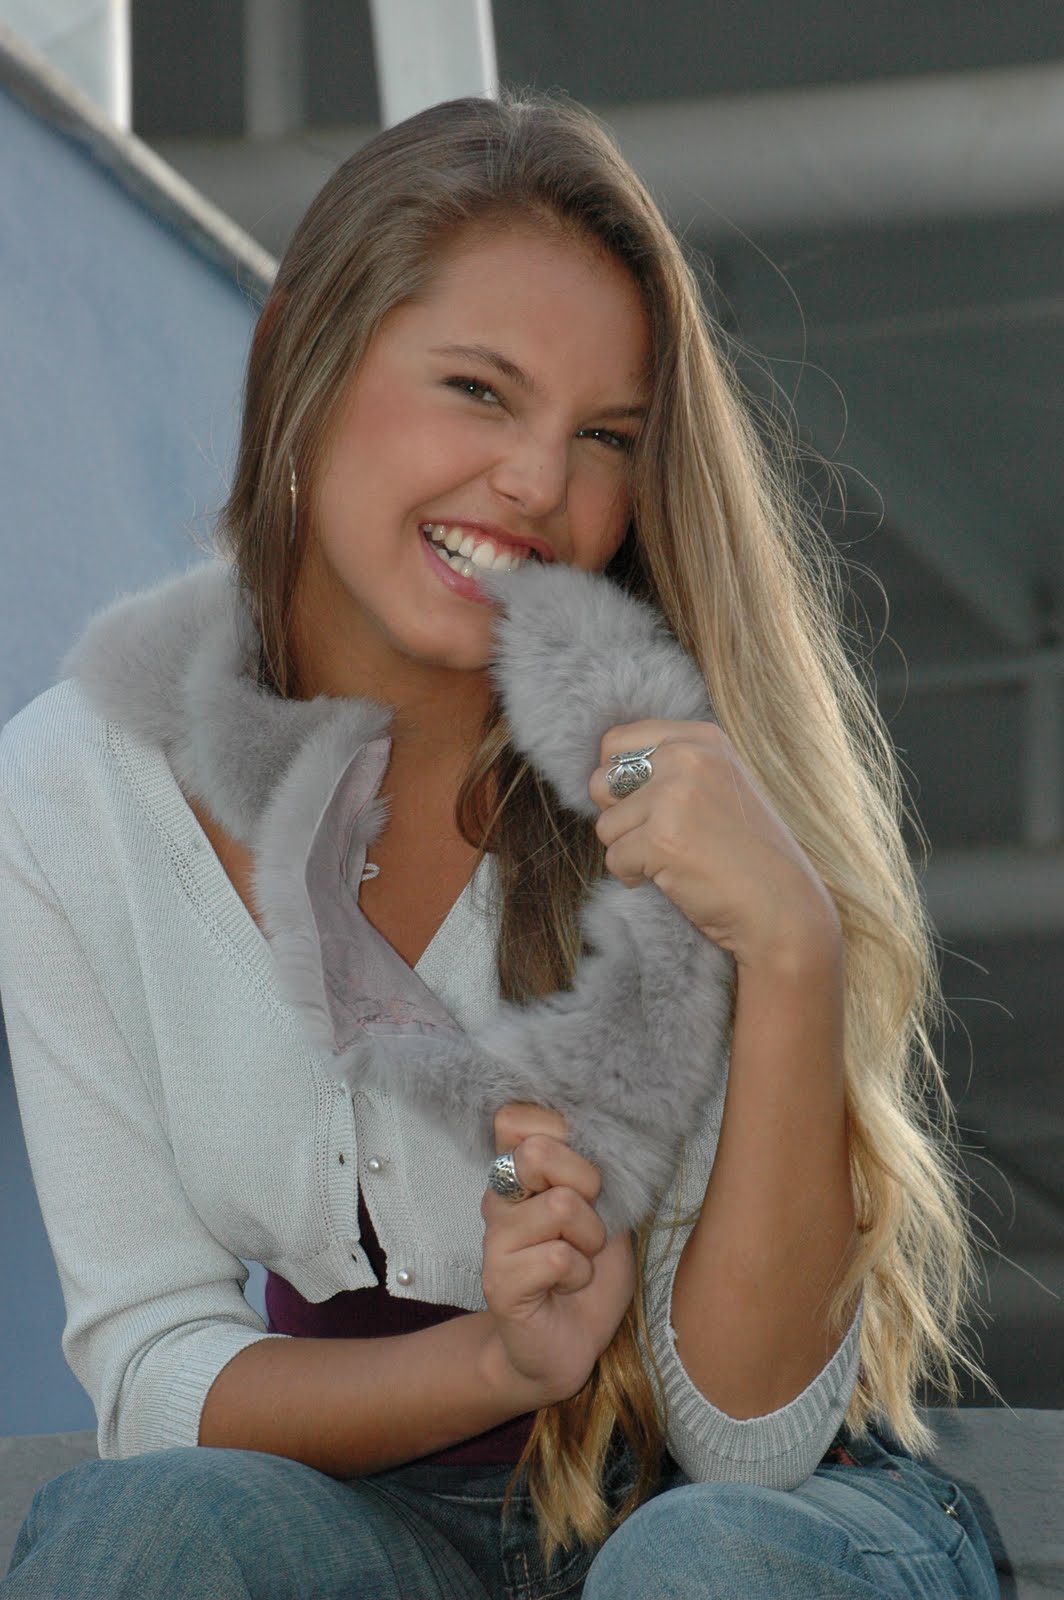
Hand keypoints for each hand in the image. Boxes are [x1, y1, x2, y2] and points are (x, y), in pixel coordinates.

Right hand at [480, 1103, 634, 1406]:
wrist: (570, 1345)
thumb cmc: (590, 1270)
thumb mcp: (605, 1209)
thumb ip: (596, 1170)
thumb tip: (609, 1131)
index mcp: (518, 1174)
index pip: (514, 1118)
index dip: (557, 1131)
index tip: (582, 1170)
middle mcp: (498, 1199)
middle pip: (536, 1153)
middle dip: (586, 1183)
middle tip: (590, 1219)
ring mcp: (494, 1240)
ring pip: (560, 1206)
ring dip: (591, 1238)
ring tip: (582, 1258)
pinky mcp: (499, 1281)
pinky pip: (559, 1257)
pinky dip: (580, 1273)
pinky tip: (569, 1285)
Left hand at [590, 720, 840, 971]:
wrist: (782, 907)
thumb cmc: (748, 853)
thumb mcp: (719, 783)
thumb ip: (672, 767)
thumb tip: (605, 773)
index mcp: (700, 738)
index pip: (616, 741)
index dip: (617, 781)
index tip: (644, 807)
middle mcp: (686, 757)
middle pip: (601, 780)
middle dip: (617, 816)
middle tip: (655, 837)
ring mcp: (673, 796)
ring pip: (605, 824)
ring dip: (628, 850)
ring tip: (671, 860)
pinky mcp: (661, 839)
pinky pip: (614, 858)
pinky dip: (633, 877)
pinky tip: (672, 879)